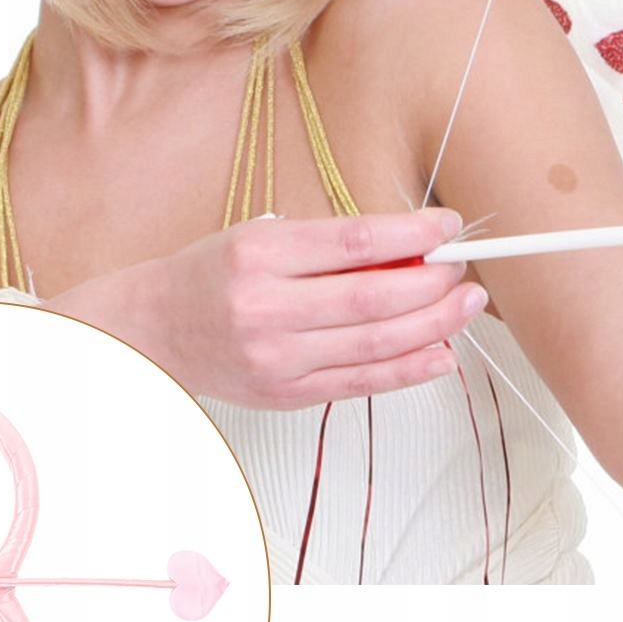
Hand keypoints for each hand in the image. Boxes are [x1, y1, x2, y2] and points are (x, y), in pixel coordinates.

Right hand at [104, 208, 487, 410]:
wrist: (156, 329)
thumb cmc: (213, 275)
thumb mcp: (261, 236)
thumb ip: (329, 244)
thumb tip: (411, 250)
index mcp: (259, 255)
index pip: (355, 242)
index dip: (413, 234)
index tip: (449, 226)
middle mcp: (266, 308)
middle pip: (374, 297)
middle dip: (433, 283)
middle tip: (463, 270)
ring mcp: (277, 359)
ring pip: (376, 343)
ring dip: (434, 324)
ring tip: (466, 306)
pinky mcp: (286, 395)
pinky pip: (362, 384)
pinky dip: (410, 370)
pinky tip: (443, 353)